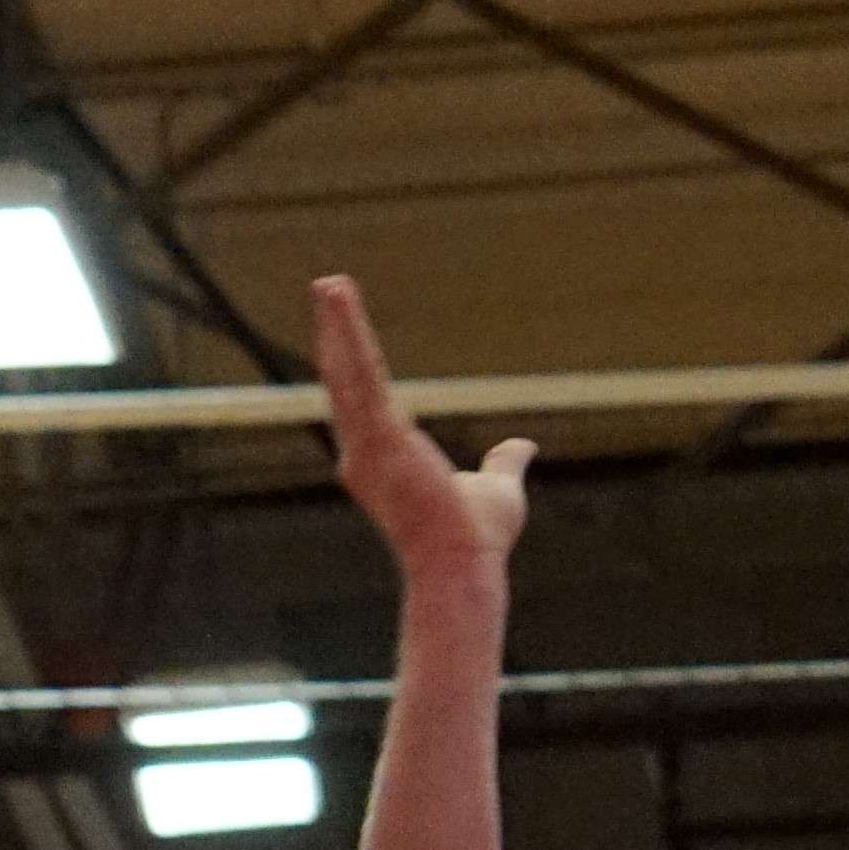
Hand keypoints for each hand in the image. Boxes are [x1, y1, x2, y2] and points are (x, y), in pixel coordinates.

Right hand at [313, 275, 533, 578]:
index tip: (343, 338)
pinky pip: (361, 373)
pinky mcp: (380, 434)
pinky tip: (338, 300)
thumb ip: (504, 464)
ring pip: (346, 371)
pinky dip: (348, 334)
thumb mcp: (497, 491)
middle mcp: (364, 454)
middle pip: (344, 382)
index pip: (362, 407)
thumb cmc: (476, 540)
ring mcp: (368, 445)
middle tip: (326, 291)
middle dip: (334, 336)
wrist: (464, 567)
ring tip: (328, 282)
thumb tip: (522, 447)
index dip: (351, 370)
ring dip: (336, 324)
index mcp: (383, 464)